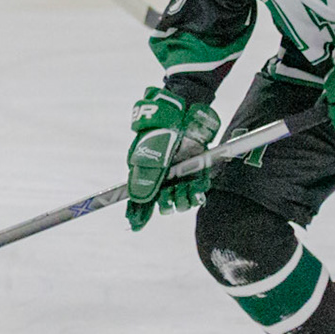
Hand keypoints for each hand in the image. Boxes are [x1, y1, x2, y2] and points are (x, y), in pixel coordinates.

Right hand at [126, 85, 220, 231]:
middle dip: (166, 204)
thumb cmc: (162, 128)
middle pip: (160, 199)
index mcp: (144, 170)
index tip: (136, 225)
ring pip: (179, 195)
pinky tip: (198, 191)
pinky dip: (197, 191)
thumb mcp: (151, 152)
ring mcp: (179, 171)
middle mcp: (161, 173)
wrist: (183, 108)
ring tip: (187, 197)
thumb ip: (146, 176)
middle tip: (170, 202)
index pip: (137, 196)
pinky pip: (196, 186)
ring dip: (182, 200)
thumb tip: (138, 199)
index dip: (136, 212)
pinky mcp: (196, 167)